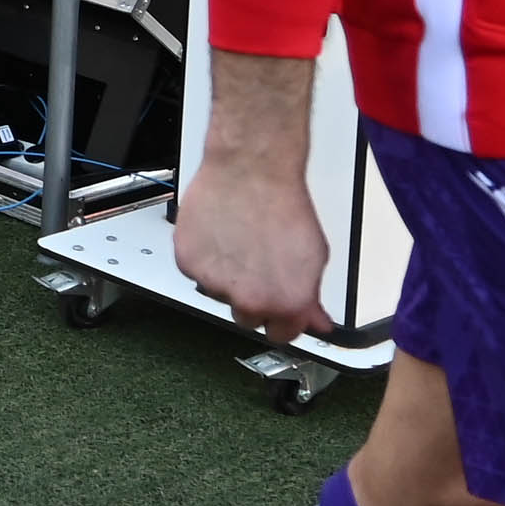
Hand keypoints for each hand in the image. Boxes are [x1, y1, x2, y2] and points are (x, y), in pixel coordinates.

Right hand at [171, 51, 332, 342]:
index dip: (283, 320)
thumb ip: (310, 296)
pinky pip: (196, 271)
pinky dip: (206, 258)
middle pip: (248, 318)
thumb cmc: (284, 204)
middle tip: (258, 268)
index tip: (282, 310)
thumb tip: (315, 320)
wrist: (251, 169)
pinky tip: (221, 234)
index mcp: (285, 303)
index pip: (281, 336)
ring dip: (228, 277)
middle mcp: (249, 300)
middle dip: (254, 299)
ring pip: (220, 293)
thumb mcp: (313, 256)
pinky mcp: (189, 263)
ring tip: (239, 242)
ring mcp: (215, 283)